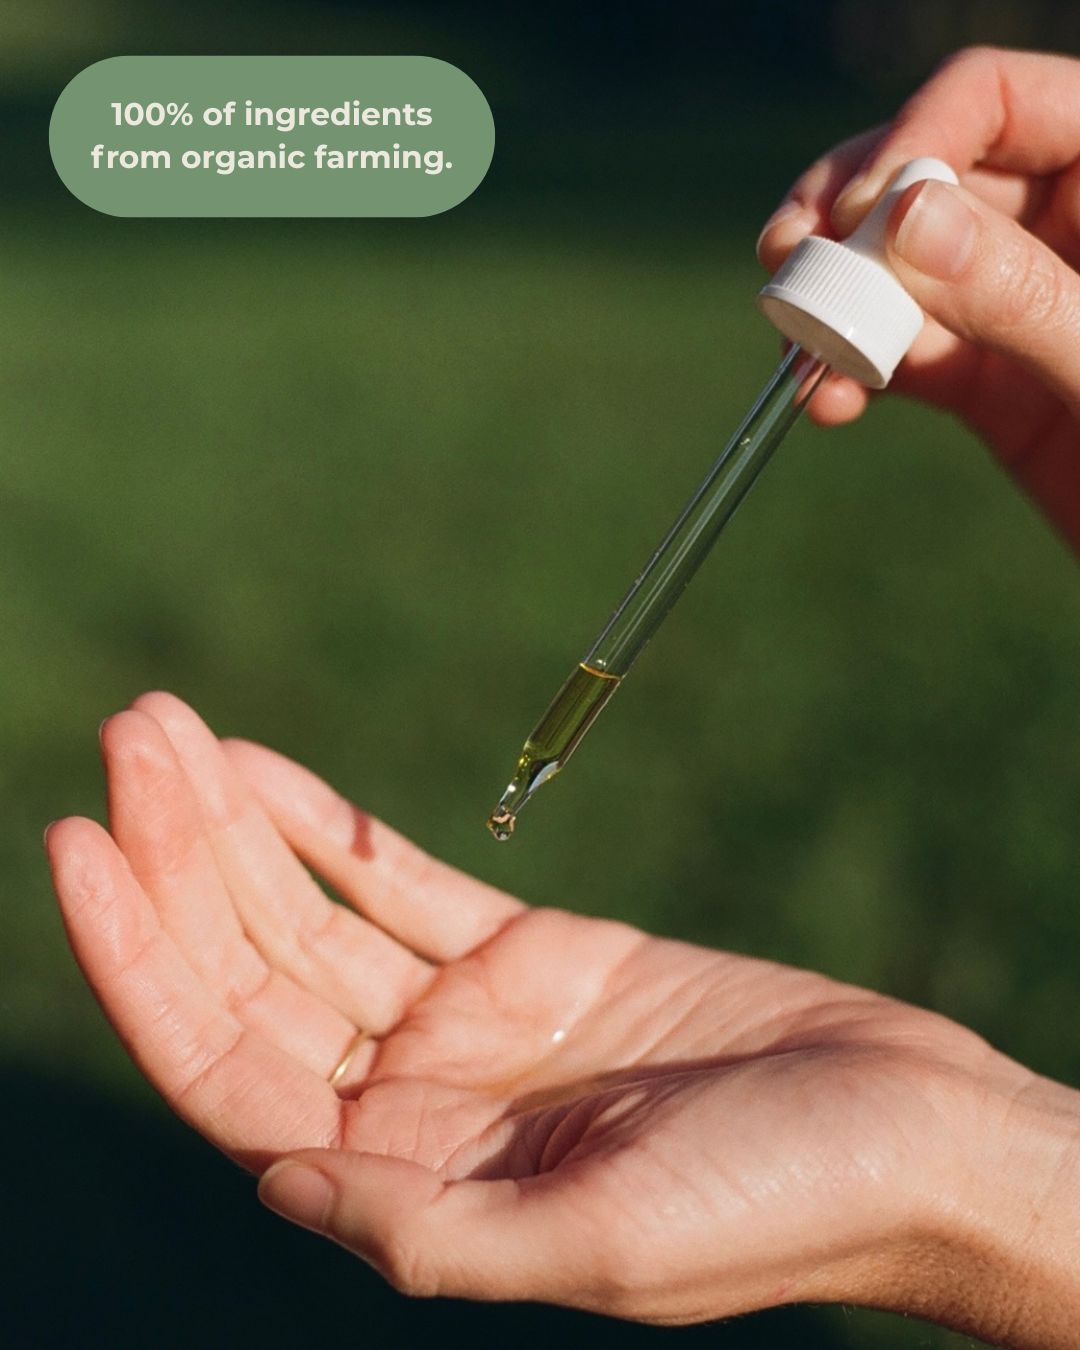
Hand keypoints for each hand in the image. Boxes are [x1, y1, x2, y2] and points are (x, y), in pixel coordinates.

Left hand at [47, 694, 1079, 1343]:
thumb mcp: (606, 1247)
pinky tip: (267, 772)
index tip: (82, 847)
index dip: (140, 960)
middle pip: (253, 967)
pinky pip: (403, 881)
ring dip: (240, 822)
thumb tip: (276, 1178)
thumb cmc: (778, 1206)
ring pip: (313, 912)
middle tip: (130, 736)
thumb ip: (434, 1232)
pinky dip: (334, 824)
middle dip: (181, 854)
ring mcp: (468, 1023)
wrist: (906, 1130)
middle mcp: (417, 1103)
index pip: (223, 1067)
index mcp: (411, 1184)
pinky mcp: (533, 958)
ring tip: (167, 729)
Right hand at [757, 46, 1079, 552]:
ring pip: (897, 271)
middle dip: (847, 220)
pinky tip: (823, 399)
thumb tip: (904, 222)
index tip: (860, 214)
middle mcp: (1060, 227)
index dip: (918, 139)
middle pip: (926, 180)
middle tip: (787, 262)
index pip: (999, 101)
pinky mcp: (985, 380)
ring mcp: (1015, 304)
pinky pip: (899, 355)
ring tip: (796, 347)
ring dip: (835, 305)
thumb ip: (1021, 292)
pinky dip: (850, 372)